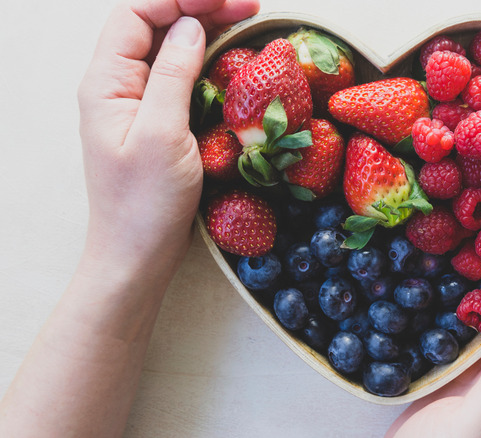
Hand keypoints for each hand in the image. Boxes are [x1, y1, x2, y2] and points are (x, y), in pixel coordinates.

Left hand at [77, 0, 258, 262]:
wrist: (138, 254)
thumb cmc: (144, 203)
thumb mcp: (162, 134)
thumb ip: (173, 74)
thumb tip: (190, 25)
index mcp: (107, 82)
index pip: (137, 14)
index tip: (225, 0)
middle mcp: (119, 85)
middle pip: (156, 25)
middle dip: (201, 8)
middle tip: (250, 7)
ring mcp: (139, 103)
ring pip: (171, 49)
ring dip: (208, 30)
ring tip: (247, 22)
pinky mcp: (159, 121)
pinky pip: (182, 78)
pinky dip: (209, 62)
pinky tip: (233, 60)